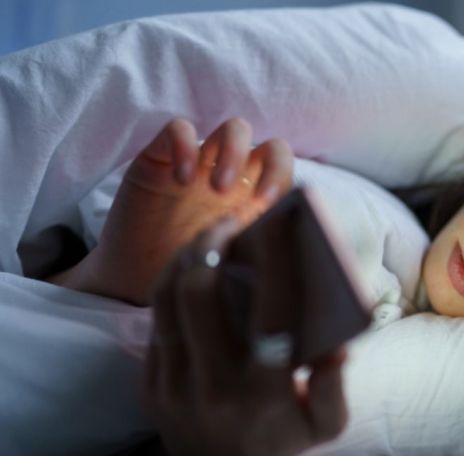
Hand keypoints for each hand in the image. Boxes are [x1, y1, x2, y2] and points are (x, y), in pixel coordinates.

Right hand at [49, 117, 293, 305]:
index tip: (268, 208)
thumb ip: (255, 244)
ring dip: (234, 151)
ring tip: (217, 188)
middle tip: (256, 199)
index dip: (285, 181)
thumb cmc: (187, 270)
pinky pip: (178, 129)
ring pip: (234, 129)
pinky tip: (182, 178)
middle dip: (272, 164)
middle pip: (273, 147)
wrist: (135, 278)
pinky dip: (185, 146)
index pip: (289, 175)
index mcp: (257, 200)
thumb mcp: (229, 261)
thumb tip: (287, 239)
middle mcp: (237, 178)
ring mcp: (203, 163)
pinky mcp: (162, 156)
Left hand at [145, 215, 348, 455]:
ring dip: (185, 254)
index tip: (279, 220)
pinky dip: (171, 282)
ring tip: (207, 234)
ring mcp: (176, 384)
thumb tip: (338, 341)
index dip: (275, 258)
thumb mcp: (325, 423)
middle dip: (213, 242)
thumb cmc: (281, 438)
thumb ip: (335, 383)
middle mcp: (216, 384)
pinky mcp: (152, 385)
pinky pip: (155, 321)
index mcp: (266, 390)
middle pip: (200, 292)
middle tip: (230, 219)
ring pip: (167, 298)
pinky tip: (189, 266)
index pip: (272, 310)